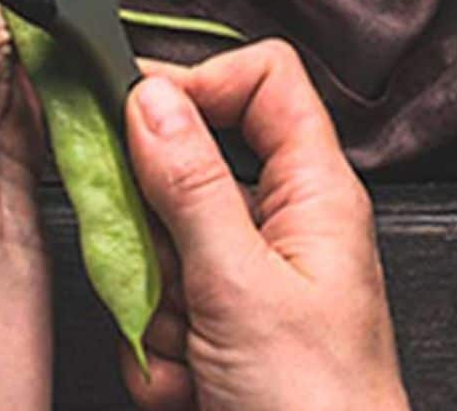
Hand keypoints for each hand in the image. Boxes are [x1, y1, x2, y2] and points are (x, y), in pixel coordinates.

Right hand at [121, 41, 407, 410]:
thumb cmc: (319, 406)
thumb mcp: (241, 284)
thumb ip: (190, 184)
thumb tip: (151, 97)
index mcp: (315, 191)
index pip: (263, 78)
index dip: (199, 81)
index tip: (137, 113)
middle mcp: (283, 225)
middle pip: (187, 169)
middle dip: (157, 232)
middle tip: (162, 270)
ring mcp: (248, 281)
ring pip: (162, 248)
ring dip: (160, 309)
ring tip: (196, 354)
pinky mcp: (221, 333)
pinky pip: (159, 313)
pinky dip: (163, 356)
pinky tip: (193, 388)